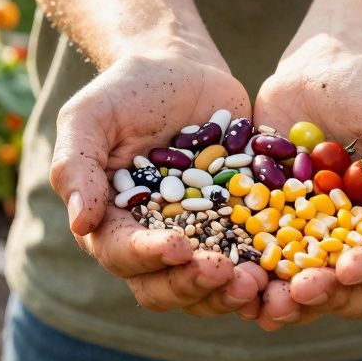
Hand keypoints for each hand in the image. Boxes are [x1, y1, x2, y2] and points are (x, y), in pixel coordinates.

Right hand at [50, 48, 267, 317]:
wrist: (181, 68)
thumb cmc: (126, 90)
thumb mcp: (90, 116)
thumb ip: (76, 164)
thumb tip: (81, 222)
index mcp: (112, 223)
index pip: (123, 255)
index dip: (148, 257)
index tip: (178, 246)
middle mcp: (153, 241)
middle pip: (165, 287)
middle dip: (193, 285)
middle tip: (225, 271)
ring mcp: (200, 238)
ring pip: (209, 288)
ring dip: (230, 292)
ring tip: (257, 280)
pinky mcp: (238, 226)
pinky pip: (251, 261)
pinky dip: (266, 271)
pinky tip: (284, 268)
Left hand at [251, 36, 361, 328]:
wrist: (320, 66)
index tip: (348, 269)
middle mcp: (356, 239)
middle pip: (348, 287)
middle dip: (326, 295)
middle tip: (300, 292)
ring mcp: (311, 236)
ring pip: (303, 286)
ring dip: (287, 302)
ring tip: (266, 303)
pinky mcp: (270, 224)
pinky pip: (260, 259)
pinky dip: (250, 275)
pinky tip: (235, 281)